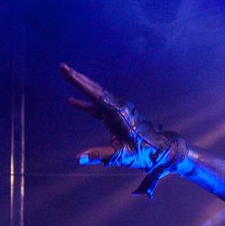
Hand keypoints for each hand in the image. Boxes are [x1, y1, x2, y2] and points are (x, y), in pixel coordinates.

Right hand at [60, 63, 188, 196]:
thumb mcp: (121, 156)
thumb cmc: (143, 153)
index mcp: (120, 114)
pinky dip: (86, 104)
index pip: (96, 96)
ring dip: (82, 86)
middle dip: (78, 78)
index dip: (80, 84)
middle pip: (95, 90)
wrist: (161, 151)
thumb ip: (98, 155)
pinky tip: (73, 101)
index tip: (68, 73)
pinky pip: (100, 107)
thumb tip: (77, 158)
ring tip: (66, 75)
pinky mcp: (119, 116)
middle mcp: (120, 108)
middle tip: (62, 67)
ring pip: (98, 95)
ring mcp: (120, 110)